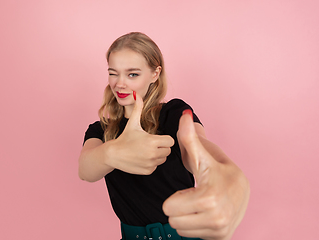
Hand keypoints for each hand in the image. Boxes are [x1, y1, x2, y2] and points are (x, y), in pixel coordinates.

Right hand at [106, 92, 173, 174]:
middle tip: (150, 144)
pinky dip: (151, 163)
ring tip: (146, 151)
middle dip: (162, 147)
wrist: (113, 154)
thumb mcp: (132, 123)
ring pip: (163, 159)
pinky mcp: (148, 171)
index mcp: (152, 141)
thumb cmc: (125, 138)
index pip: (170, 141)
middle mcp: (153, 153)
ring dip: (158, 155)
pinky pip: (156, 166)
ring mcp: (151, 163)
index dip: (164, 139)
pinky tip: (142, 158)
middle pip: (168, 150)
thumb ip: (138, 108)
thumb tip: (137, 94)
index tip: (156, 138)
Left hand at [162, 110, 249, 239]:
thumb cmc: (219, 170)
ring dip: (186, 217)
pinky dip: (195, 226)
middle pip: (173, 220)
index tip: (189, 190)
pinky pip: (192, 236)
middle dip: (178, 208)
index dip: (174, 197)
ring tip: (199, 204)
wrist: (243, 189)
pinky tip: (206, 213)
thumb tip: (184, 114)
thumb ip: (190, 138)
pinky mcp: (222, 237)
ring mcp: (220, 229)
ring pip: (181, 229)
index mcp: (208, 198)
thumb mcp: (204, 155)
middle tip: (192, 197)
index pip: (169, 208)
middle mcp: (216, 218)